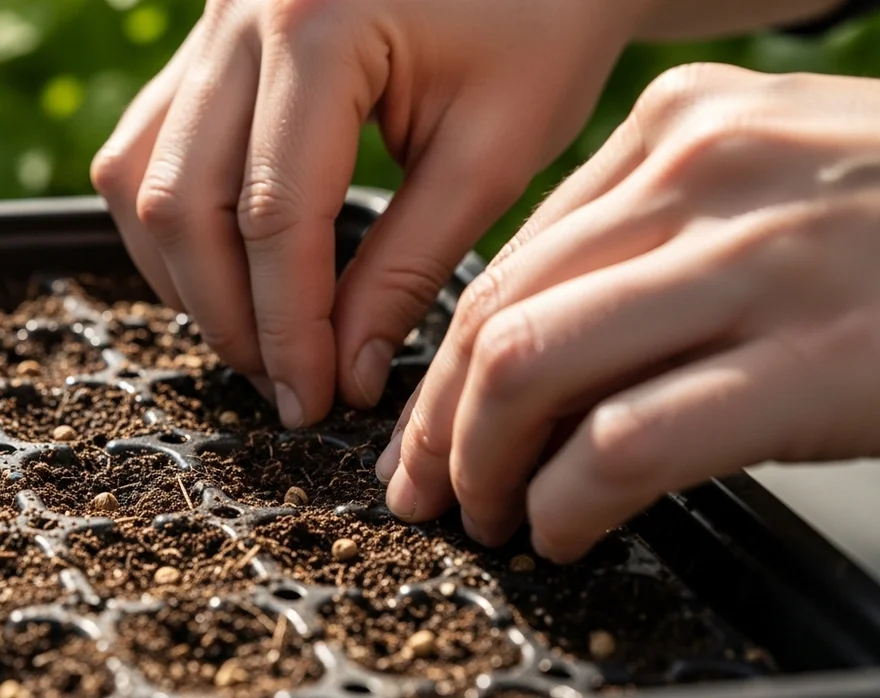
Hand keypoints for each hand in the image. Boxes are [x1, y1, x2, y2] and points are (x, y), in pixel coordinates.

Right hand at [90, 0, 653, 426]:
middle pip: (181, 202)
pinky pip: (148, 143)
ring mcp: (211, 18)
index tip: (312, 403)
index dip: (286, 329)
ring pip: (140, 177)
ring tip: (257, 336)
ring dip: (186, 274)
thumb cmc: (542, 23)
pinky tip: (228, 266)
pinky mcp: (207, 36)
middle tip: (284, 385)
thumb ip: (408, 269)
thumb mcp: (494, 151)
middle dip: (226, 315)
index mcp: (318, 24)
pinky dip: (174, 221)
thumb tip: (340, 373)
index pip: (274, 215)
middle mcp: (239, 12)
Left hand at [379, 63, 879, 562]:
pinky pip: (623, 443)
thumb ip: (655, 232)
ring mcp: (755, 264)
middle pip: (500, 315)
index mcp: (678, 127)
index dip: (446, 361)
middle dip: (441, 423)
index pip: (510, 258)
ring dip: (486, 464)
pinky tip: (566, 530)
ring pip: (532, 371)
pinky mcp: (808, 361)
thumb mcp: (770, 179)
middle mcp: (701, 176)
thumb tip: (528, 338)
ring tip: (492, 515)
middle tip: (429, 489)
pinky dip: (568, 502)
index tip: (426, 423)